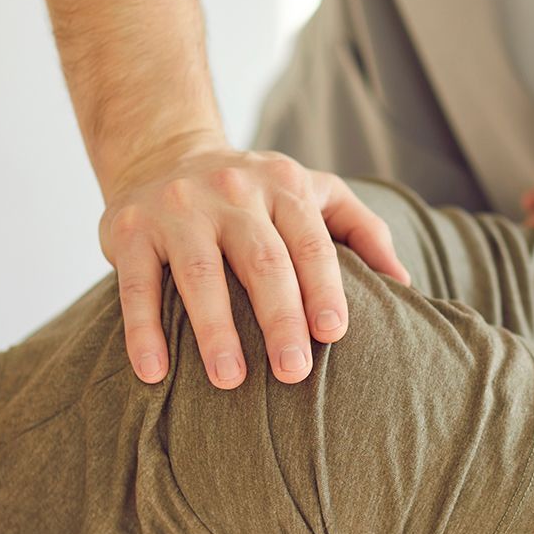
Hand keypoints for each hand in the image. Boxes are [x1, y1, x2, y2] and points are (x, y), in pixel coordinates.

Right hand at [99, 139, 410, 387]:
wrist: (162, 153)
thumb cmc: (255, 194)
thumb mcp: (312, 192)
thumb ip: (362, 230)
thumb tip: (405, 284)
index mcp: (282, 186)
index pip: (310, 243)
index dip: (323, 288)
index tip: (333, 334)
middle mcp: (231, 192)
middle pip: (262, 260)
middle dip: (279, 318)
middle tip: (294, 373)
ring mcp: (178, 208)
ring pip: (199, 273)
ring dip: (214, 329)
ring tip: (230, 381)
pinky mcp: (129, 228)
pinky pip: (136, 284)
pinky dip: (143, 329)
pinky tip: (154, 372)